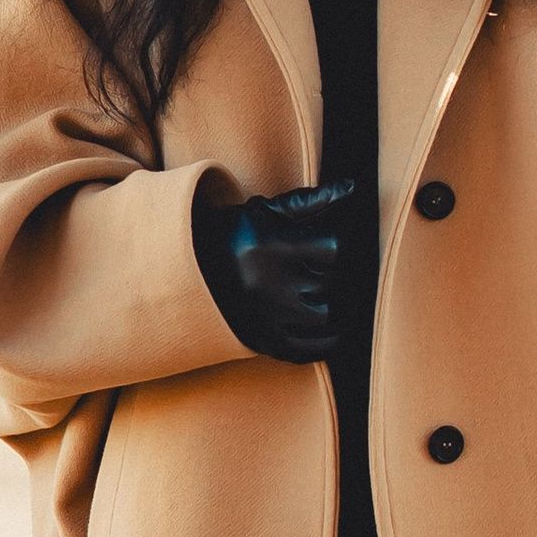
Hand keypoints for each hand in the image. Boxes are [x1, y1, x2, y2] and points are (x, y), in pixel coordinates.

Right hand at [194, 179, 353, 364]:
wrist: (184, 271)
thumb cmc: (232, 234)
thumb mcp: (265, 211)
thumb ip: (311, 201)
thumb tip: (351, 187)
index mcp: (272, 247)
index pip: (334, 250)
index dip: (342, 246)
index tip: (338, 245)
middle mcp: (270, 284)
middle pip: (331, 283)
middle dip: (337, 274)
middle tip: (338, 269)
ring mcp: (267, 317)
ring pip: (326, 316)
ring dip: (336, 304)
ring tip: (333, 294)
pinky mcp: (263, 341)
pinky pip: (308, 350)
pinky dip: (328, 341)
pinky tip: (332, 327)